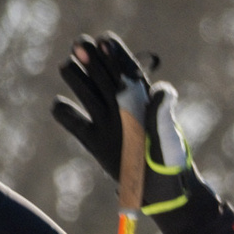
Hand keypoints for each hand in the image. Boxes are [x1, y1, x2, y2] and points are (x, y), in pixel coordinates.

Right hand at [50, 34, 198, 223]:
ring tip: (68, 66)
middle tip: (79, 46)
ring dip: (76, 76)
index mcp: (142, 99)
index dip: (114, 54)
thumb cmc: (171, 162)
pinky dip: (63, 112)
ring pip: (85, 91)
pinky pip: (72, 122)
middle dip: (91, 57)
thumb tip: (162, 89)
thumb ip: (162, 114)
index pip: (126, 68)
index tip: (104, 41)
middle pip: (101, 74)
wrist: (162, 192)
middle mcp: (121, 105)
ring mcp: (106, 121)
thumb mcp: (168, 137)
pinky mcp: (93, 141)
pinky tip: (62, 106)